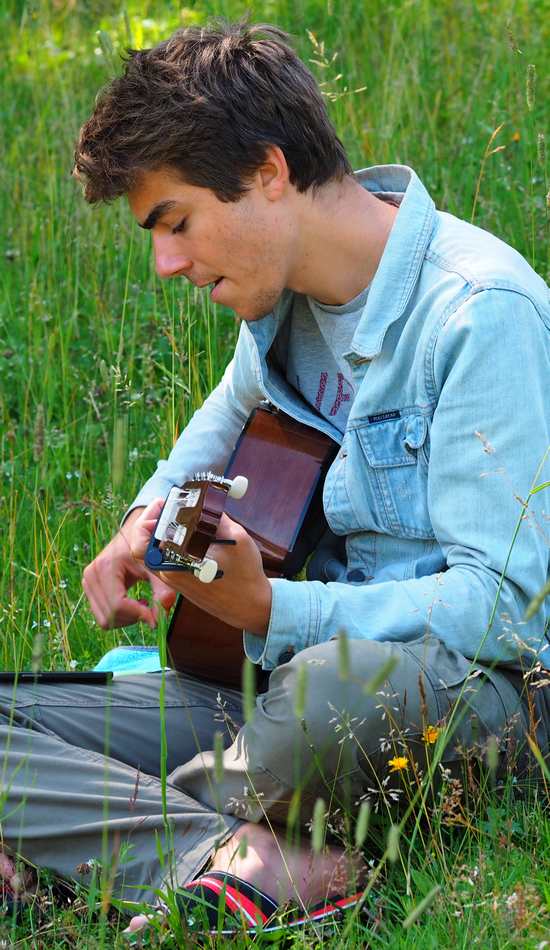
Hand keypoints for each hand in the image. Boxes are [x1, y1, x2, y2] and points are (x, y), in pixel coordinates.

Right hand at [82, 506, 176, 629]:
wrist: (134, 533)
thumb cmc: (147, 548)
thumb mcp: (157, 566)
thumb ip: (162, 590)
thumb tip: (160, 619)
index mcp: (106, 566)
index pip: (118, 605)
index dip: (138, 615)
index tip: (156, 618)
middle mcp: (91, 575)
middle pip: (110, 616)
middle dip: (133, 618)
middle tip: (151, 609)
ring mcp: (87, 582)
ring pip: (105, 620)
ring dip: (127, 618)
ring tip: (142, 603)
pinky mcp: (89, 588)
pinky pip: (102, 615)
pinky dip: (120, 615)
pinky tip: (133, 602)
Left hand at [130, 500, 271, 635]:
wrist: (250, 607)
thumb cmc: (245, 574)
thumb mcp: (236, 537)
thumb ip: (214, 516)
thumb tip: (201, 499)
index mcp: (178, 562)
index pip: (147, 536)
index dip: (151, 515)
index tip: (164, 502)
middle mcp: (171, 573)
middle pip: (144, 545)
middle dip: (151, 523)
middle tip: (165, 507)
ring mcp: (175, 581)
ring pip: (153, 554)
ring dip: (160, 534)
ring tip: (176, 517)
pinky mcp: (182, 584)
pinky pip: (166, 561)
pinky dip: (169, 545)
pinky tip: (187, 534)